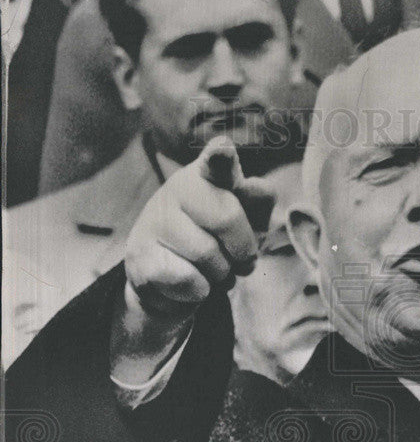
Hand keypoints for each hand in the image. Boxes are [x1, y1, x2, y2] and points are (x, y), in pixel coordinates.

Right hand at [124, 137, 260, 324]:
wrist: (173, 281)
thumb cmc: (220, 242)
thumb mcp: (250, 220)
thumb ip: (258, 201)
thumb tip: (251, 187)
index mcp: (208, 175)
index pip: (217, 163)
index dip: (221, 157)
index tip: (223, 149)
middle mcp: (178, 189)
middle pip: (228, 216)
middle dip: (243, 249)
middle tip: (238, 259)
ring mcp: (155, 220)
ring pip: (208, 255)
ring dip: (222, 275)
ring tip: (213, 271)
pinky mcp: (140, 256)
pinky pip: (188, 280)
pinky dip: (201, 291)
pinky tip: (192, 283)